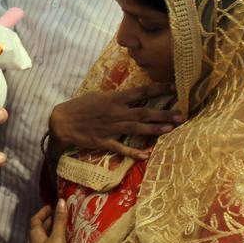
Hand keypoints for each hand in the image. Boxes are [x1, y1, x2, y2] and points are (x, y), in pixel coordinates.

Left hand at [26, 200, 67, 242]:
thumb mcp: (57, 239)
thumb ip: (60, 221)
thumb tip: (60, 201)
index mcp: (34, 236)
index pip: (36, 220)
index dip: (43, 212)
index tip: (50, 207)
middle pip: (38, 230)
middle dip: (47, 223)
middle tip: (57, 217)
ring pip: (41, 242)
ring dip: (49, 235)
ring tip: (60, 233)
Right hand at [47, 84, 179, 160]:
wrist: (61, 122)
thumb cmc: (79, 106)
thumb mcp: (97, 96)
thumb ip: (114, 97)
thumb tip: (130, 95)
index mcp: (113, 99)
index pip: (140, 92)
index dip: (158, 90)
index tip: (175, 88)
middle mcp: (115, 113)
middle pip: (143, 112)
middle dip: (163, 113)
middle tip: (181, 114)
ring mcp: (110, 128)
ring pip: (136, 128)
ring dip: (154, 129)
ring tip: (170, 128)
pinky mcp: (103, 141)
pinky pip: (120, 147)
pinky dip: (133, 151)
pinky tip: (145, 154)